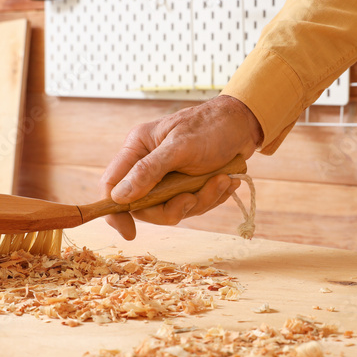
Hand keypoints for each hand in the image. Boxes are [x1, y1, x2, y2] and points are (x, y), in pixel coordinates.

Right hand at [100, 95, 262, 239]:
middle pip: (145, 206)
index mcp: (138, 148)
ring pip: (173, 208)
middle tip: (193, 198)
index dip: (115, 211)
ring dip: (200, 200)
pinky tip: (225, 180)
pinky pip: (193, 205)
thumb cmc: (211, 126)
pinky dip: (211, 197)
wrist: (245, 124)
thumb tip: (120, 196)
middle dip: (173, 207)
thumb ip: (148, 171)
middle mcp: (148, 164)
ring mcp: (169, 176)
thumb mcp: (180, 147)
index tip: (129, 232)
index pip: (112, 185)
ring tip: (221, 180)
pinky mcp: (188, 184)